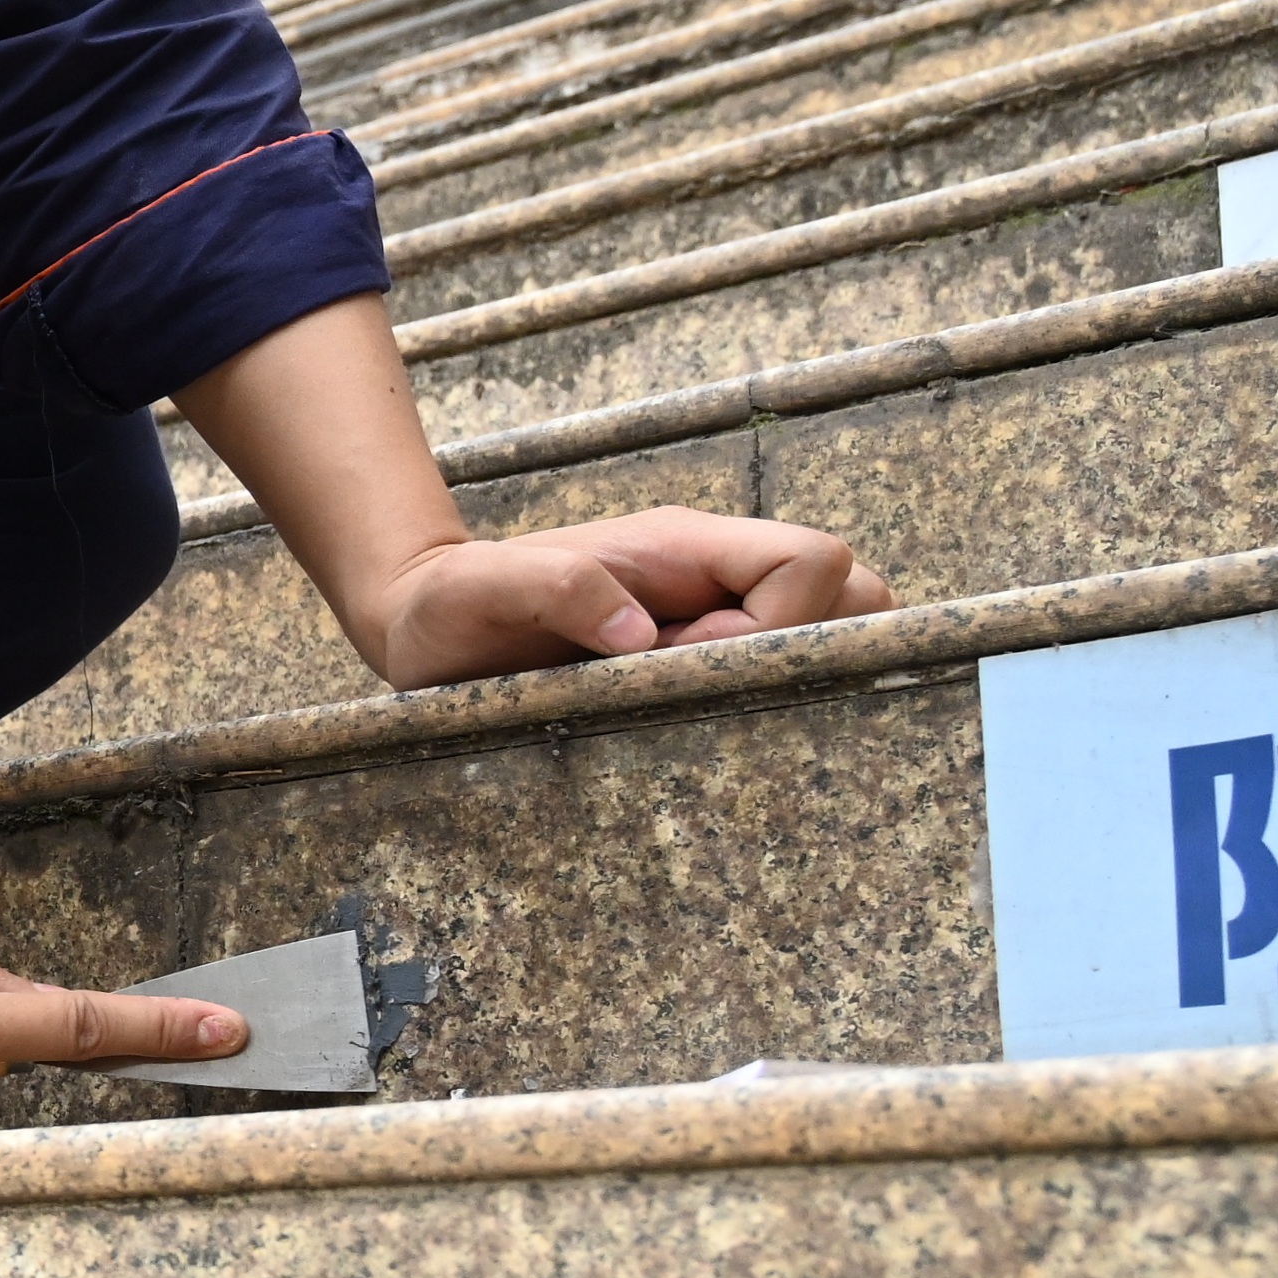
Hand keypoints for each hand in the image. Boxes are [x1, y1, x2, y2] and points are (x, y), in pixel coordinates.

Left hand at [340, 508, 894, 690]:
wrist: (422, 621)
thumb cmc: (448, 603)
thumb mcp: (476, 591)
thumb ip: (551, 590)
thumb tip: (636, 634)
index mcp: (684, 548)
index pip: (810, 561)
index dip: (780, 622)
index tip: (692, 659)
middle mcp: (717, 577)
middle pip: (855, 594)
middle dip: (815, 652)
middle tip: (709, 692)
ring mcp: (719, 616)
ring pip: (835, 634)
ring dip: (794, 681)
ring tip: (696, 708)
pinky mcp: (705, 659)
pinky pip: (786, 673)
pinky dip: (768, 703)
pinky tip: (693, 729)